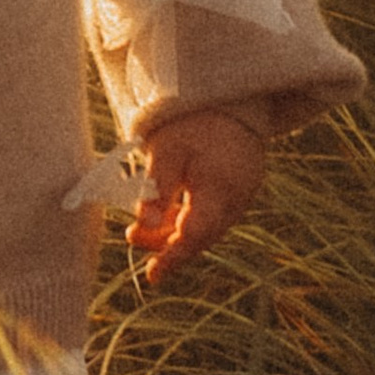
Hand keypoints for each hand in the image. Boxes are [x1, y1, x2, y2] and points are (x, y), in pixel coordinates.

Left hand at [131, 110, 267, 284]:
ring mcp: (243, 197)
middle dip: (167, 244)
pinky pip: (215, 216)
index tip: (153, 275)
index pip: (196, 235)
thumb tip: (144, 225)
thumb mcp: (167, 151)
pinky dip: (190, 220)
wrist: (230, 100)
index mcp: (221, 189)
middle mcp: (238, 199)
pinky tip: (167, 214)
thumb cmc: (193, 122)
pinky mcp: (241, 192)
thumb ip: (157, 189)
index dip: (173, 257)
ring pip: (208, 228)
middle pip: (201, 236)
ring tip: (140, 227)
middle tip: (131, 235)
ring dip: (176, 233)